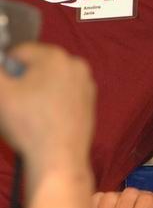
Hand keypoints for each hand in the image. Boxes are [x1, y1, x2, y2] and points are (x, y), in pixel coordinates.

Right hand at [0, 43, 95, 165]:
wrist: (59, 156)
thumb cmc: (29, 124)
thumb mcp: (0, 92)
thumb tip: (2, 66)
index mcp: (55, 56)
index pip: (20, 52)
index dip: (5, 68)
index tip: (3, 87)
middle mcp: (75, 65)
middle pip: (37, 65)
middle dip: (22, 79)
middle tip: (14, 101)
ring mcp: (85, 83)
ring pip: (50, 80)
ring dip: (36, 90)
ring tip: (28, 111)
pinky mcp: (89, 100)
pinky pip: (63, 93)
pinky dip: (51, 100)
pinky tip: (43, 117)